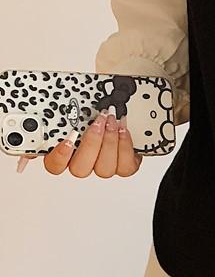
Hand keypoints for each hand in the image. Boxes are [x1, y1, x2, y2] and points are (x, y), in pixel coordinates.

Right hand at [15, 108, 141, 177]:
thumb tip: (28, 138)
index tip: (68, 139)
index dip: (60, 157)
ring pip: (104, 170)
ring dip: (110, 143)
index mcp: (65, 153)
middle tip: (98, 122)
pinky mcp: (124, 165)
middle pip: (81, 169)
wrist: (116, 106)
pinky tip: (123, 130)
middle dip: (91, 143)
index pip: (54, 166)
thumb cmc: (91, 111)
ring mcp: (104, 166)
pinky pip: (125, 167)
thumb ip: (47, 127)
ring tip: (112, 122)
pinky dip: (125, 147)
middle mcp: (84, 163)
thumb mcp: (68, 112)